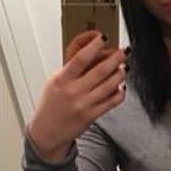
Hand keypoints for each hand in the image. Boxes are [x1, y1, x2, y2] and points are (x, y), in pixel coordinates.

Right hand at [27, 30, 126, 161]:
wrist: (46, 132)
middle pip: (100, 71)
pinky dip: (119, 93)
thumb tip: (91, 51)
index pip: (81, 58)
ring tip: (124, 67)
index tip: (103, 38)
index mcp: (61, 79)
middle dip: (115, 58)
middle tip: (123, 51)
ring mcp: (83, 105)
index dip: (95, 46)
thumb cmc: (51, 104)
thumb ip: (71, 67)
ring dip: (120, 74)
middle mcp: (73, 92)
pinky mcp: (91, 116)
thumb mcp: (54, 81)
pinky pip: (111, 102)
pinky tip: (121, 86)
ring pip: (109, 86)